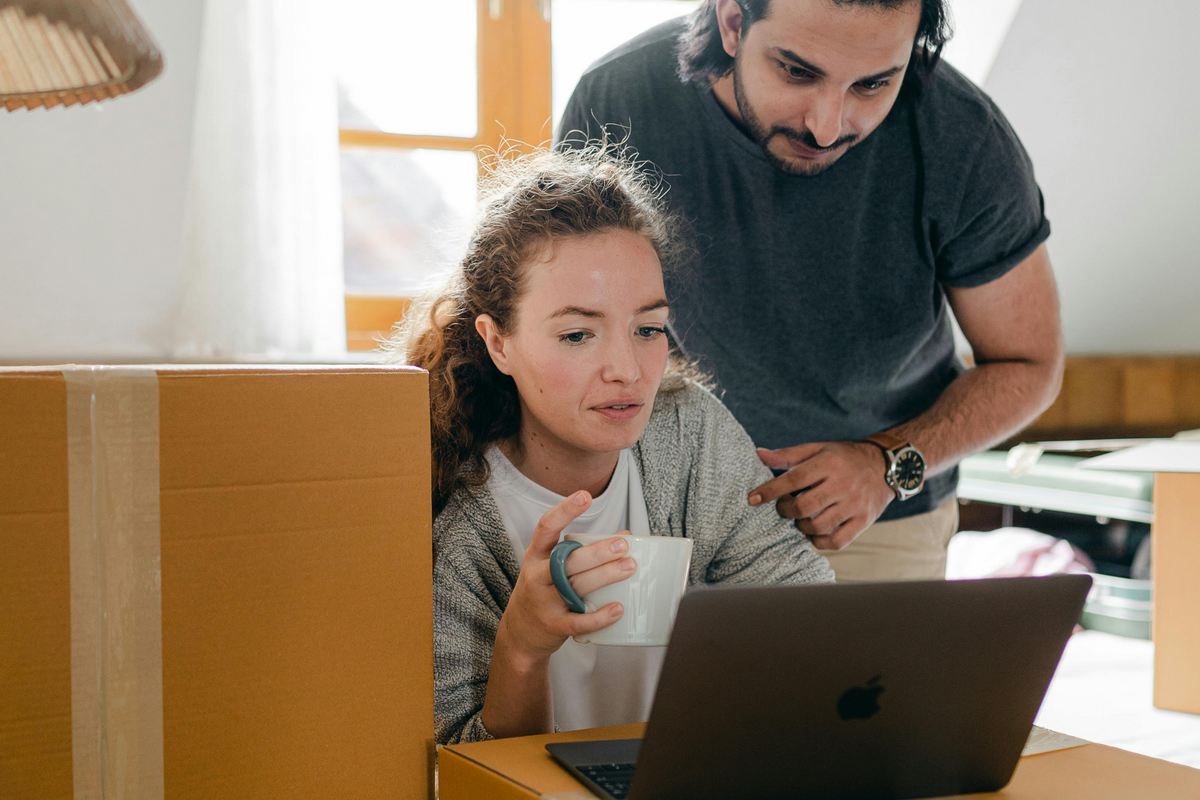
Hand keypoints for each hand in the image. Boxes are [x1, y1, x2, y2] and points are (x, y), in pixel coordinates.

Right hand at [498, 490, 636, 661]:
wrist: (520, 631)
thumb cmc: (543, 590)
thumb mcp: (552, 566)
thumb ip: (583, 550)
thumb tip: (626, 535)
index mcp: (536, 555)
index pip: (546, 528)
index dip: (565, 511)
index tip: (585, 496)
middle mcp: (537, 576)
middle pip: (568, 561)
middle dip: (597, 552)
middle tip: (623, 544)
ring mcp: (544, 601)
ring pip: (576, 586)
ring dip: (605, 576)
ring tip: (629, 567)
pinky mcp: (554, 625)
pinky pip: (579, 622)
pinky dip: (599, 617)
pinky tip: (618, 609)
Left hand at [748, 441, 894, 550]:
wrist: (885, 466)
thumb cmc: (843, 458)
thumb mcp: (818, 449)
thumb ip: (788, 455)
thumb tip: (759, 454)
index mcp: (828, 464)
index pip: (793, 480)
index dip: (770, 491)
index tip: (752, 499)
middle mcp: (842, 485)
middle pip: (804, 506)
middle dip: (785, 510)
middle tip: (784, 508)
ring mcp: (854, 505)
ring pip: (818, 526)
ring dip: (801, 526)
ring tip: (800, 518)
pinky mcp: (863, 522)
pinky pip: (836, 541)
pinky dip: (819, 541)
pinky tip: (813, 532)